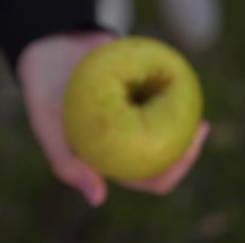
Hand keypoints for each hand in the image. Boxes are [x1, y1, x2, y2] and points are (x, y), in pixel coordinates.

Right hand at [17, 31, 209, 205]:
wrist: (48, 45)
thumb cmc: (43, 91)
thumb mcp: (47, 128)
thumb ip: (67, 165)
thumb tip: (99, 199)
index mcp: (110, 157)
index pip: (149, 179)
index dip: (173, 173)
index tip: (186, 151)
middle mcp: (126, 138)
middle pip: (167, 152)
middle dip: (188, 145)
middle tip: (201, 126)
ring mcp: (135, 112)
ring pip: (171, 123)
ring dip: (186, 117)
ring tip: (193, 101)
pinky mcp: (141, 86)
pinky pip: (165, 92)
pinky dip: (176, 88)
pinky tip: (182, 78)